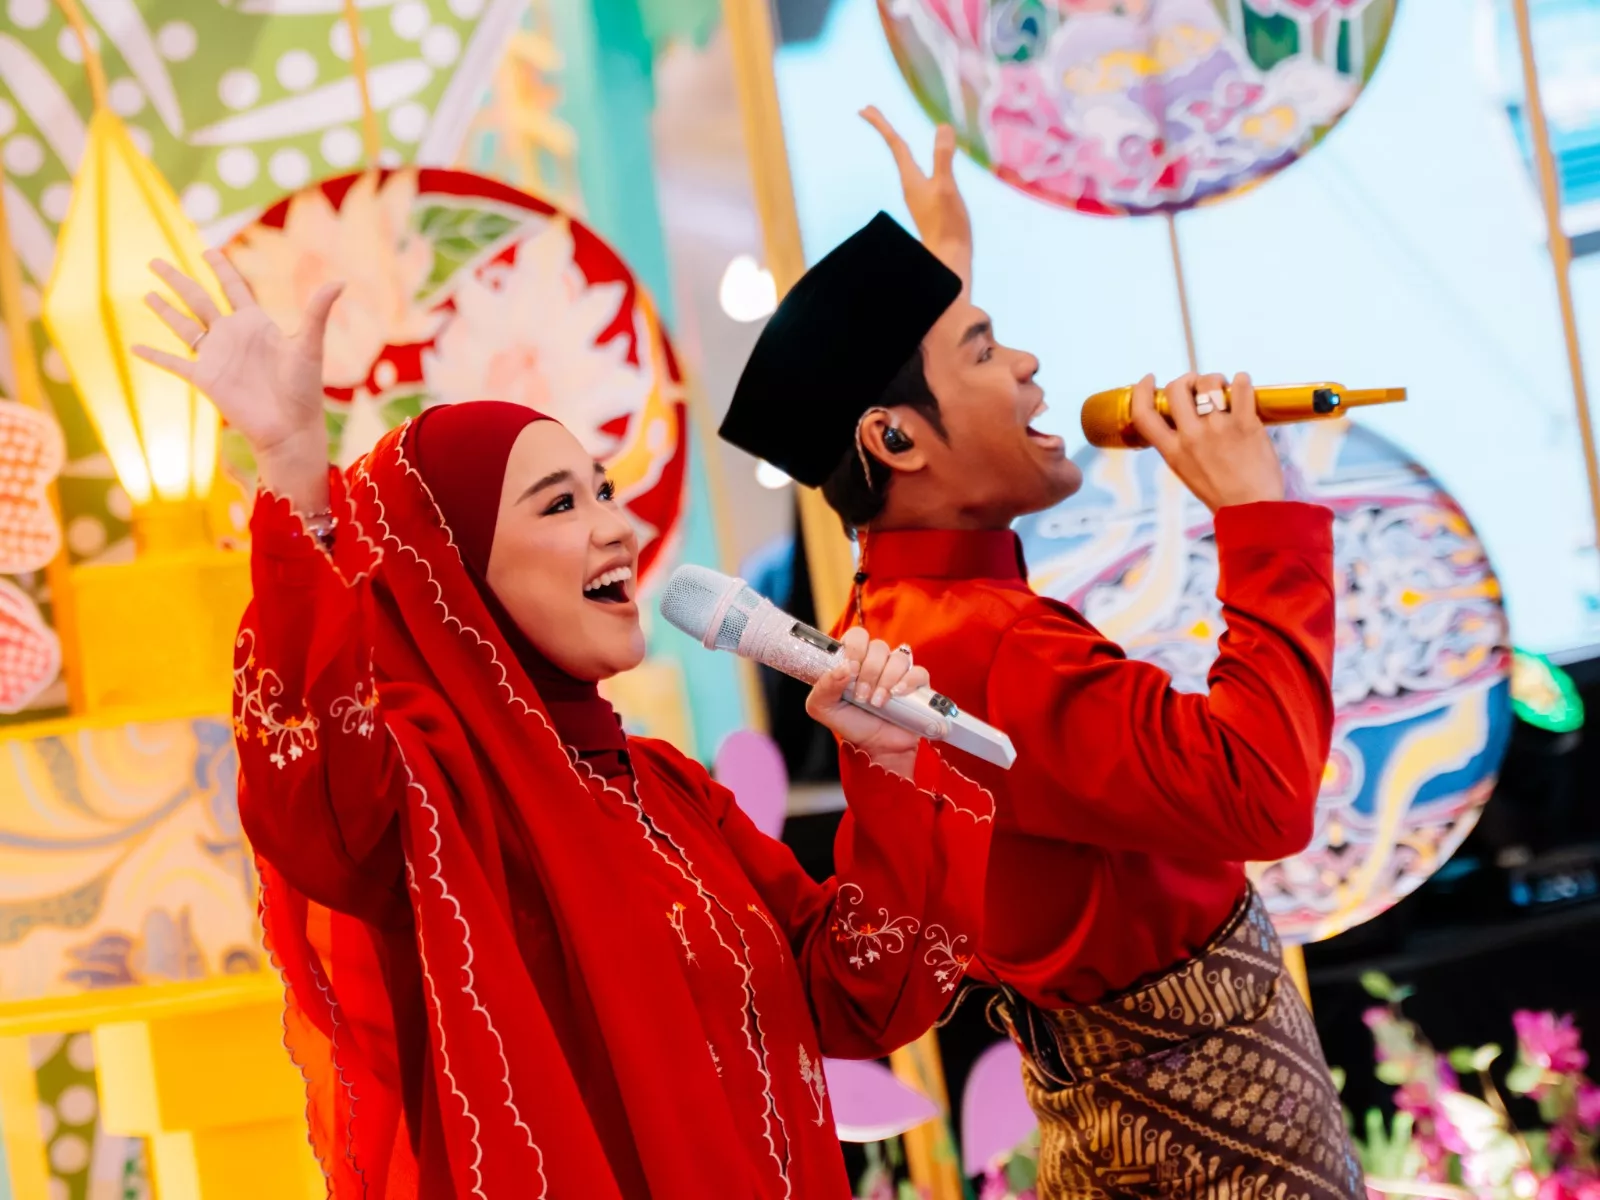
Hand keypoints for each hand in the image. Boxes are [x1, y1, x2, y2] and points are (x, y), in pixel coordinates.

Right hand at [132, 251, 342, 508]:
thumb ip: (317, 312)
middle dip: (177, 279)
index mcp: (255, 323)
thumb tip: (341, 281)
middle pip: (198, 299)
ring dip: (164, 310)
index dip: (220, 267)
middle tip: (155, 261)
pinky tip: (134, 345)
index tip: (206, 249)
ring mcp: (216, 356)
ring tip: (147, 293)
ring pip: (183, 326)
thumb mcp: (309, 345)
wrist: (290, 427)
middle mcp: (232, 336)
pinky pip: (174, 363)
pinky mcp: (205, 378)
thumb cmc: (304, 389)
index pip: (232, 287)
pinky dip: (154, 354)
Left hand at [806, 627, 930, 778]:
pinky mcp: (917, 684)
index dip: (855, 649)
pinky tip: (897, 694)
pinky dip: (908, 682)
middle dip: (869, 671)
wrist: (877, 747)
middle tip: (862, 696)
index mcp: (854, 660)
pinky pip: (918, 672)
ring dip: (885, 680)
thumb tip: (842, 668)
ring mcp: (898, 671)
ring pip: (897, 658)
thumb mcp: (824, 708)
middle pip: (878, 646)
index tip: (850, 671)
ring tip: (877, 703)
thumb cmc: (852, 723)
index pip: (857, 636)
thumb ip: (824, 687)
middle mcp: (877, 661)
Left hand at [861, 106, 971, 283]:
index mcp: (911, 178)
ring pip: (904, 160)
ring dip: (896, 143)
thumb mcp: (946, 187)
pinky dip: (911, 157)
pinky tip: (917, 161)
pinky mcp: (928, 202)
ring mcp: (918, 193)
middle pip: (895, 149)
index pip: (895, 144)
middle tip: (869, 110)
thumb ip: (943, 158)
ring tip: (889, 129)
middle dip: (883, 128)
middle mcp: (910, 184)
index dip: (881, 125)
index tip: (865, 108)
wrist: (949, 257)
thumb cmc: (947, 224)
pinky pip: (916, 170)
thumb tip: (942, 127)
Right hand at [1129, 372, 1284, 512]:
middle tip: (1198, 384)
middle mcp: (1191, 437)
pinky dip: (1242, 380)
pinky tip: (1243, 386)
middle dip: (1186, 379)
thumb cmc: (1222, 494)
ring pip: (1209, 383)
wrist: (1253, 511)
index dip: (1141, 391)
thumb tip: (1184, 416)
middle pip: (1176, 389)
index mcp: (1172, 451)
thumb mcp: (1186, 471)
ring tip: (1224, 388)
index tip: (1150, 379)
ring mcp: (1218, 429)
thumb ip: (1180, 445)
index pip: (1143, 414)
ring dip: (1215, 379)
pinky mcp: (1246, 424)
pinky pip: (1241, 386)